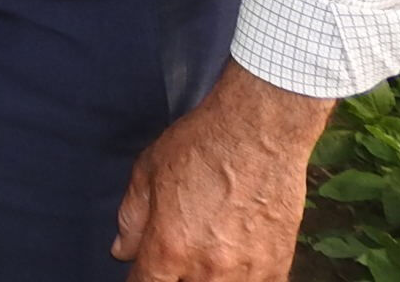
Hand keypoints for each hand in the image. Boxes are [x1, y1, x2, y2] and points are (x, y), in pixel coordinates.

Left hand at [113, 62, 332, 280]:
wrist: (259, 132)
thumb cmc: (201, 145)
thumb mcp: (148, 172)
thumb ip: (132, 218)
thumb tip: (122, 250)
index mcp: (169, 248)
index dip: (139, 280)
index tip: (143, 271)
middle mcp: (207, 270)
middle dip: (175, 275)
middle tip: (177, 254)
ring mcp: (246, 273)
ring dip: (207, 277)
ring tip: (208, 252)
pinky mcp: (276, 267)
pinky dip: (242, 278)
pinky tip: (235, 259)